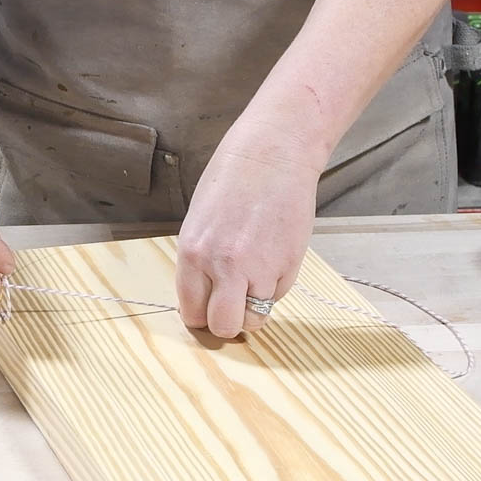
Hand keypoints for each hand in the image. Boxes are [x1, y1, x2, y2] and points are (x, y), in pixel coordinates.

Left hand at [176, 119, 321, 338]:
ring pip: (255, 318)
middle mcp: (223, 266)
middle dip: (226, 323)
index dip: (200, 315)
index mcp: (193, 253)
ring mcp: (259, 268)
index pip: (191, 311)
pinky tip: (272, 256)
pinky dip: (274, 287)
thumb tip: (205, 296)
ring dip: (253, 306)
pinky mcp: (288, 265)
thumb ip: (200, 262)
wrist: (274, 154)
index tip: (207, 310)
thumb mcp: (199, 222)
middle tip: (231, 306)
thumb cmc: (233, 179)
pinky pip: (278, 296)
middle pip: (223, 326)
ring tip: (254, 278)